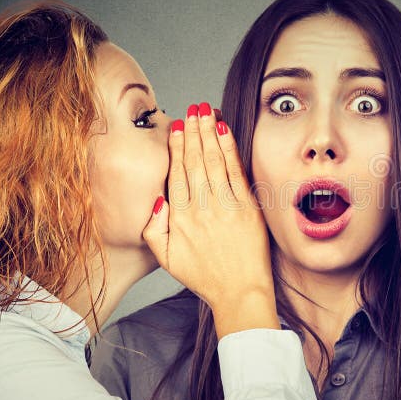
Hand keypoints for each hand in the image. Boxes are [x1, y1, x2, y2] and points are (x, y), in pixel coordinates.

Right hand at [143, 103, 278, 337]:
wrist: (240, 292)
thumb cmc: (204, 276)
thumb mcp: (166, 259)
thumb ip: (153, 229)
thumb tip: (156, 200)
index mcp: (179, 218)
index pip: (176, 173)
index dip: (176, 146)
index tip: (177, 125)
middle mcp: (201, 208)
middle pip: (194, 161)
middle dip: (193, 131)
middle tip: (192, 108)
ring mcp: (225, 206)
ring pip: (213, 161)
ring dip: (209, 133)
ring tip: (206, 111)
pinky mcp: (247, 208)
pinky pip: (235, 172)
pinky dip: (230, 149)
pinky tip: (225, 131)